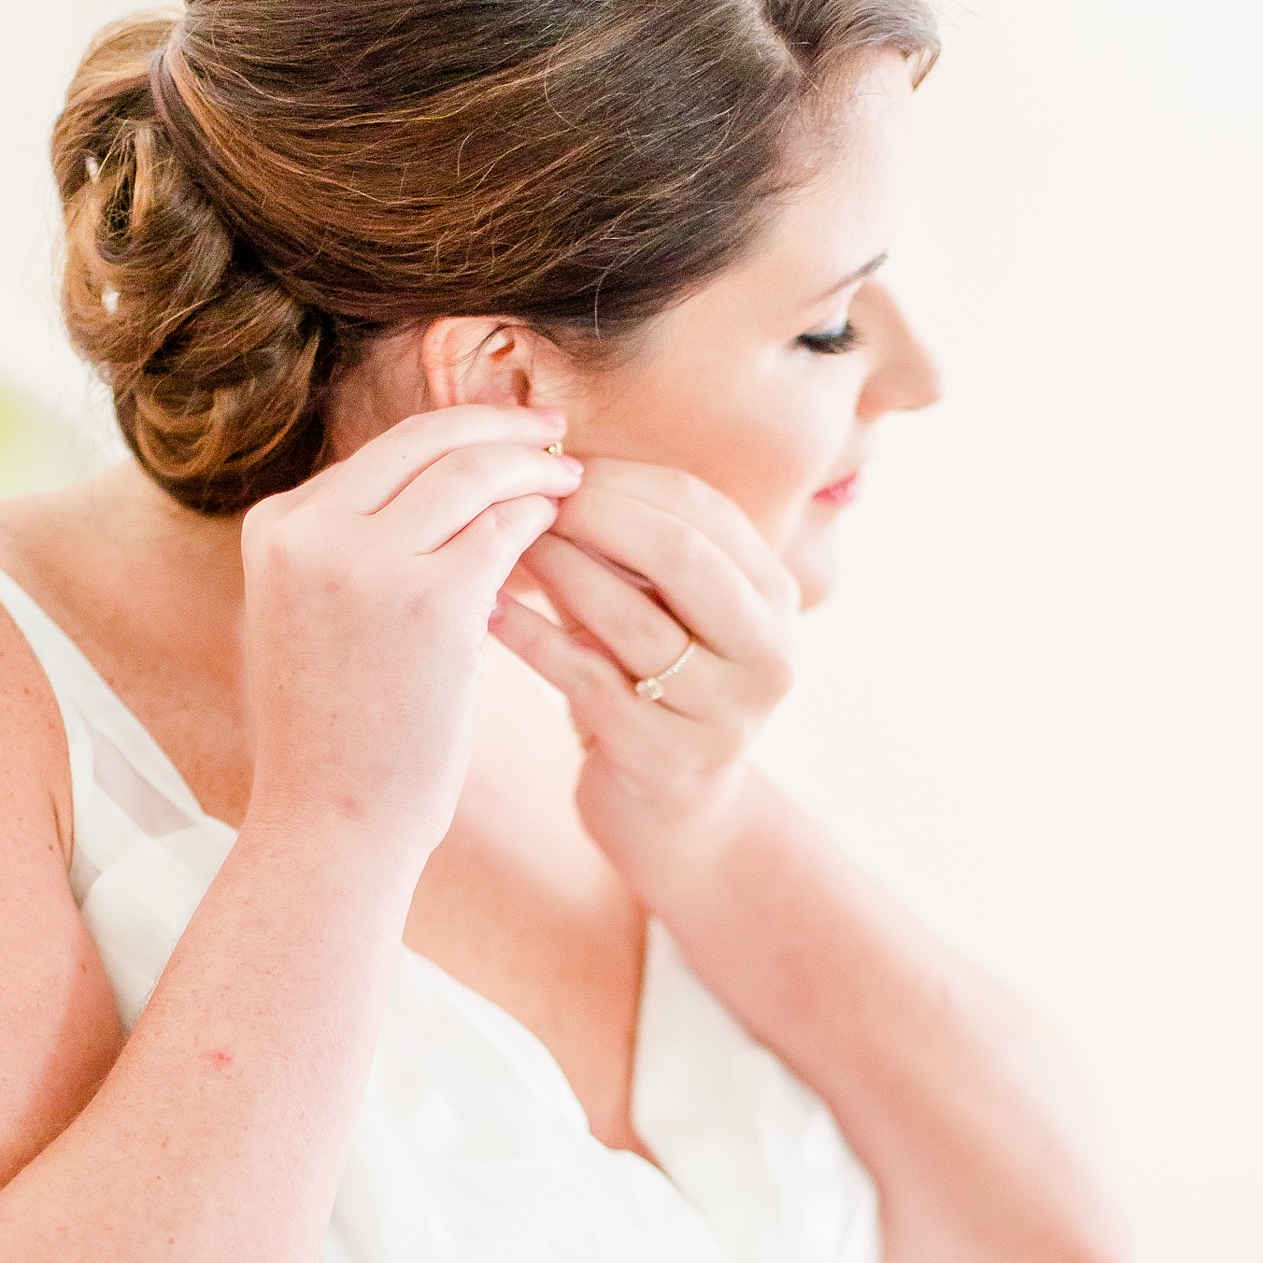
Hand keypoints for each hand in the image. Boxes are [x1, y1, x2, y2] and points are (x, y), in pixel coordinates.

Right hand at [240, 408, 582, 869]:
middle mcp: (310, 530)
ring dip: (533, 469)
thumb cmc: (335, 733)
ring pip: (474, 472)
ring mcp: (366, 561)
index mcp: (275, 526)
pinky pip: (505, 529)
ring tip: (572, 479)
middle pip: (429, 440)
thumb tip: (428, 488)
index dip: (456, 431)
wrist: (332, 820)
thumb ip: (347, 547)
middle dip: (502, 428)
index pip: (384, 449)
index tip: (505, 433)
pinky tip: (564, 528)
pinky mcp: (430, 601)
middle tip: (556, 434)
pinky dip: (542, 519)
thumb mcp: (310, 616)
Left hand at [487, 459, 798, 870]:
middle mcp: (768, 652)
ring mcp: (726, 712)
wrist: (667, 811)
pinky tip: (489, 610)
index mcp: (774, 595)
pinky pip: (588, 680)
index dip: (621, 477)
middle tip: (523, 497)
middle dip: (594, 515)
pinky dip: (532, 639)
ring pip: (632, 619)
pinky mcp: (670, 760)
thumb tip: (546, 452)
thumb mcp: (661, 603)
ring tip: (500, 544)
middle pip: (680, 555)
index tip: (549, 463)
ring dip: (558, 571)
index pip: (700, 506)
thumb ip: (631, 538)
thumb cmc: (649, 681)